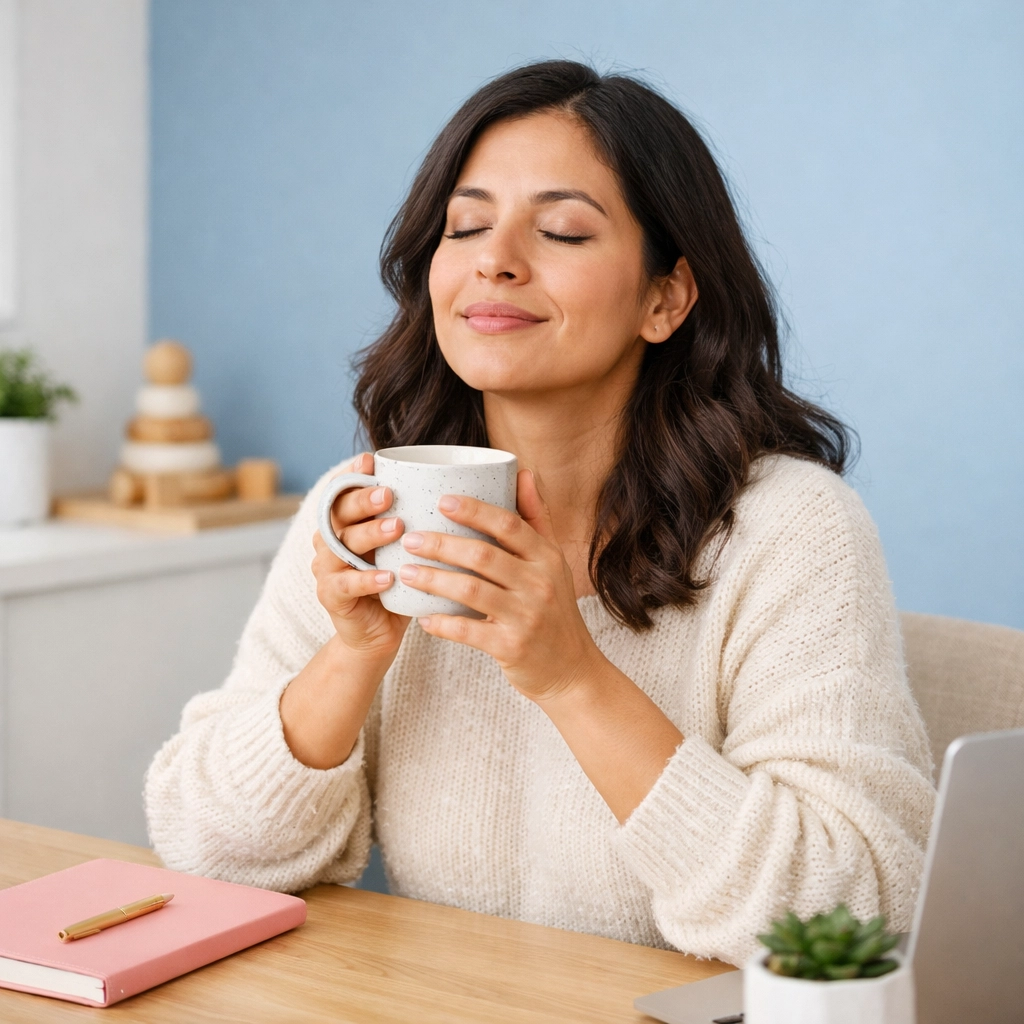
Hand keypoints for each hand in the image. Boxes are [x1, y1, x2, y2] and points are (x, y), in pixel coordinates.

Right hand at [311, 452, 410, 658]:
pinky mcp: (332, 597)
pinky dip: (368, 580)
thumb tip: (460, 487)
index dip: (352, 475)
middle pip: (338, 512)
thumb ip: (416, 519)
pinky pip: (346, 585)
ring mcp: (327, 569)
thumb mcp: (405, 548)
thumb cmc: (398, 583)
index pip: (342, 491)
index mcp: (345, 523)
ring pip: (341, 546)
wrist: (377, 635)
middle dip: (364, 500)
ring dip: (369, 534)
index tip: (371, 461)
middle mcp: (330, 541)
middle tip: (390, 493)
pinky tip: (389, 576)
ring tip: (397, 527)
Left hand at [397, 469, 603, 701]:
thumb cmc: (554, 611)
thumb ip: (536, 519)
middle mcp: (540, 584)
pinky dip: (442, 623)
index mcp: (548, 558)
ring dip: (433, 579)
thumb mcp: (554, 564)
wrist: (571, 670)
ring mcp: (527, 616)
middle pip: (483, 555)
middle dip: (441, 544)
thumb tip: (524, 472)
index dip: (474, 510)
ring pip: (470, 590)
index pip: (510, 525)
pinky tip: (422, 617)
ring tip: (405, 572)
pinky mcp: (512, 647)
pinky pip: (468, 630)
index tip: (441, 500)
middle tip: (409, 538)